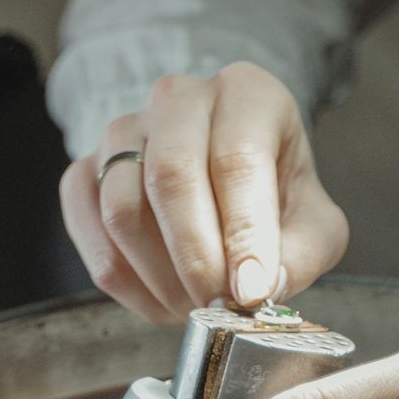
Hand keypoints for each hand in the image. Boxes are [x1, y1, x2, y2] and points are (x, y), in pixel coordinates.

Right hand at [59, 63, 347, 323]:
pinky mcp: (84, 170)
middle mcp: (179, 98)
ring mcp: (122, 131)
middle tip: (218, 306)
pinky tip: (161, 296)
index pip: (238, 156)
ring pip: (123, 209)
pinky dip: (124, 281)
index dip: (244, 231)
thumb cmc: (275, 198)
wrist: (226, 185)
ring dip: (160, 276)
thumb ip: (302, 253)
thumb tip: (261, 288)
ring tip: (196, 306)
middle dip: (195, 256)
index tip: (251, 290)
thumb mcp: (314, 223)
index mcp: (247, 92)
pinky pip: (90, 231)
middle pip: (172, 174)